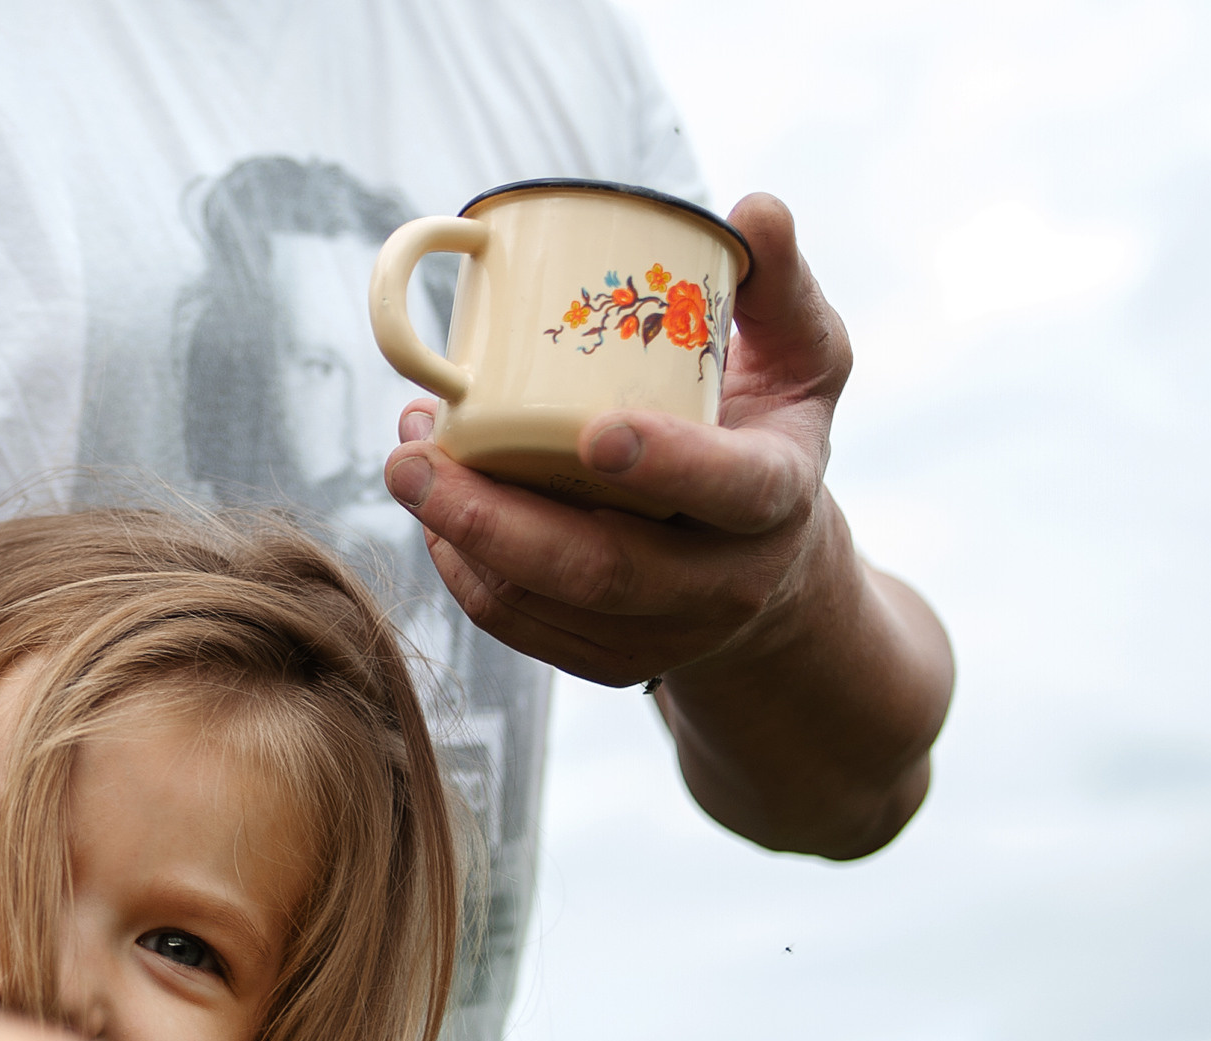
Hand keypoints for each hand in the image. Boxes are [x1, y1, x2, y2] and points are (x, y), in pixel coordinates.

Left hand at [382, 193, 951, 856]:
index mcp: (777, 499)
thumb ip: (780, 287)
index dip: (665, 464)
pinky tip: (429, 512)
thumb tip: (753, 209)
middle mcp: (723, 582)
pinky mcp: (610, 661)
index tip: (592, 431)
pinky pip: (521, 627)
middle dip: (493, 518)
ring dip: (458, 537)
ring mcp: (664, 634)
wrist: (772, 572)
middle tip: (409, 456)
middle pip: (603, 567)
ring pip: (545, 603)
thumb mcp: (803, 362)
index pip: (729, 488)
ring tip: (408, 459)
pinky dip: (463, 572)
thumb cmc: (769, 437)